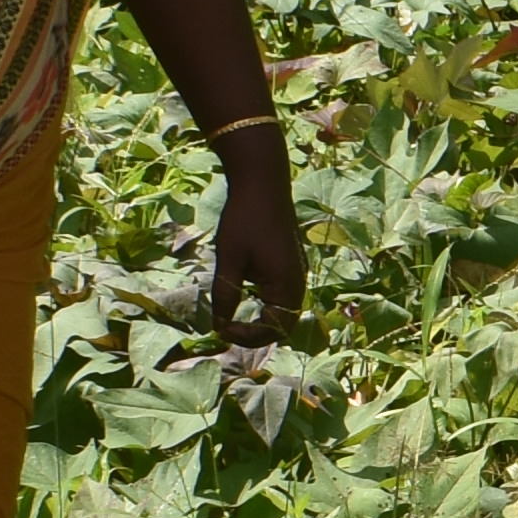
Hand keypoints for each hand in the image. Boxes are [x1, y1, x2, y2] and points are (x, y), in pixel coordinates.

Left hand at [206, 152, 304, 343]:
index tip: (221, 330)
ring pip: (283, 311)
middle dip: (255, 333)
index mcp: (287, 284)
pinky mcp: (290, 264)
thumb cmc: (244, 218)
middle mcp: (298, 283)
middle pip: (283, 325)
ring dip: (260, 319)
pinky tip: (242, 295)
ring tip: (232, 318)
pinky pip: (281, 296)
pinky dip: (264, 304)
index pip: (274, 329)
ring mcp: (296, 273)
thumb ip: (225, 296)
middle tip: (226, 329)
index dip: (247, 336)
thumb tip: (219, 327)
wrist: (262, 181)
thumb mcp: (230, 259)